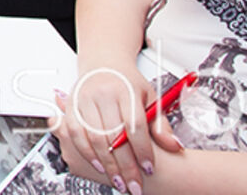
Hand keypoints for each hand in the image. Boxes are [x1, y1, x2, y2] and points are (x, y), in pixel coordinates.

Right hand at [53, 62, 180, 192]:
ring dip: (106, 164)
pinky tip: (98, 166)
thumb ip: (161, 124)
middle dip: (125, 166)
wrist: (104, 62)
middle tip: (135, 185)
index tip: (149, 169)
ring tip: (119, 181)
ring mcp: (84, 98)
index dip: (142, 150)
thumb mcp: (150, 97)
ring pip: (94, 137)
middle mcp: (102, 93)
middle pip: (114, 136)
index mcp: (125, 90)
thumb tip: (174, 146)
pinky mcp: (71, 105)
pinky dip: (86, 153)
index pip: (135, 125)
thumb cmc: (127, 82)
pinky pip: (75, 133)